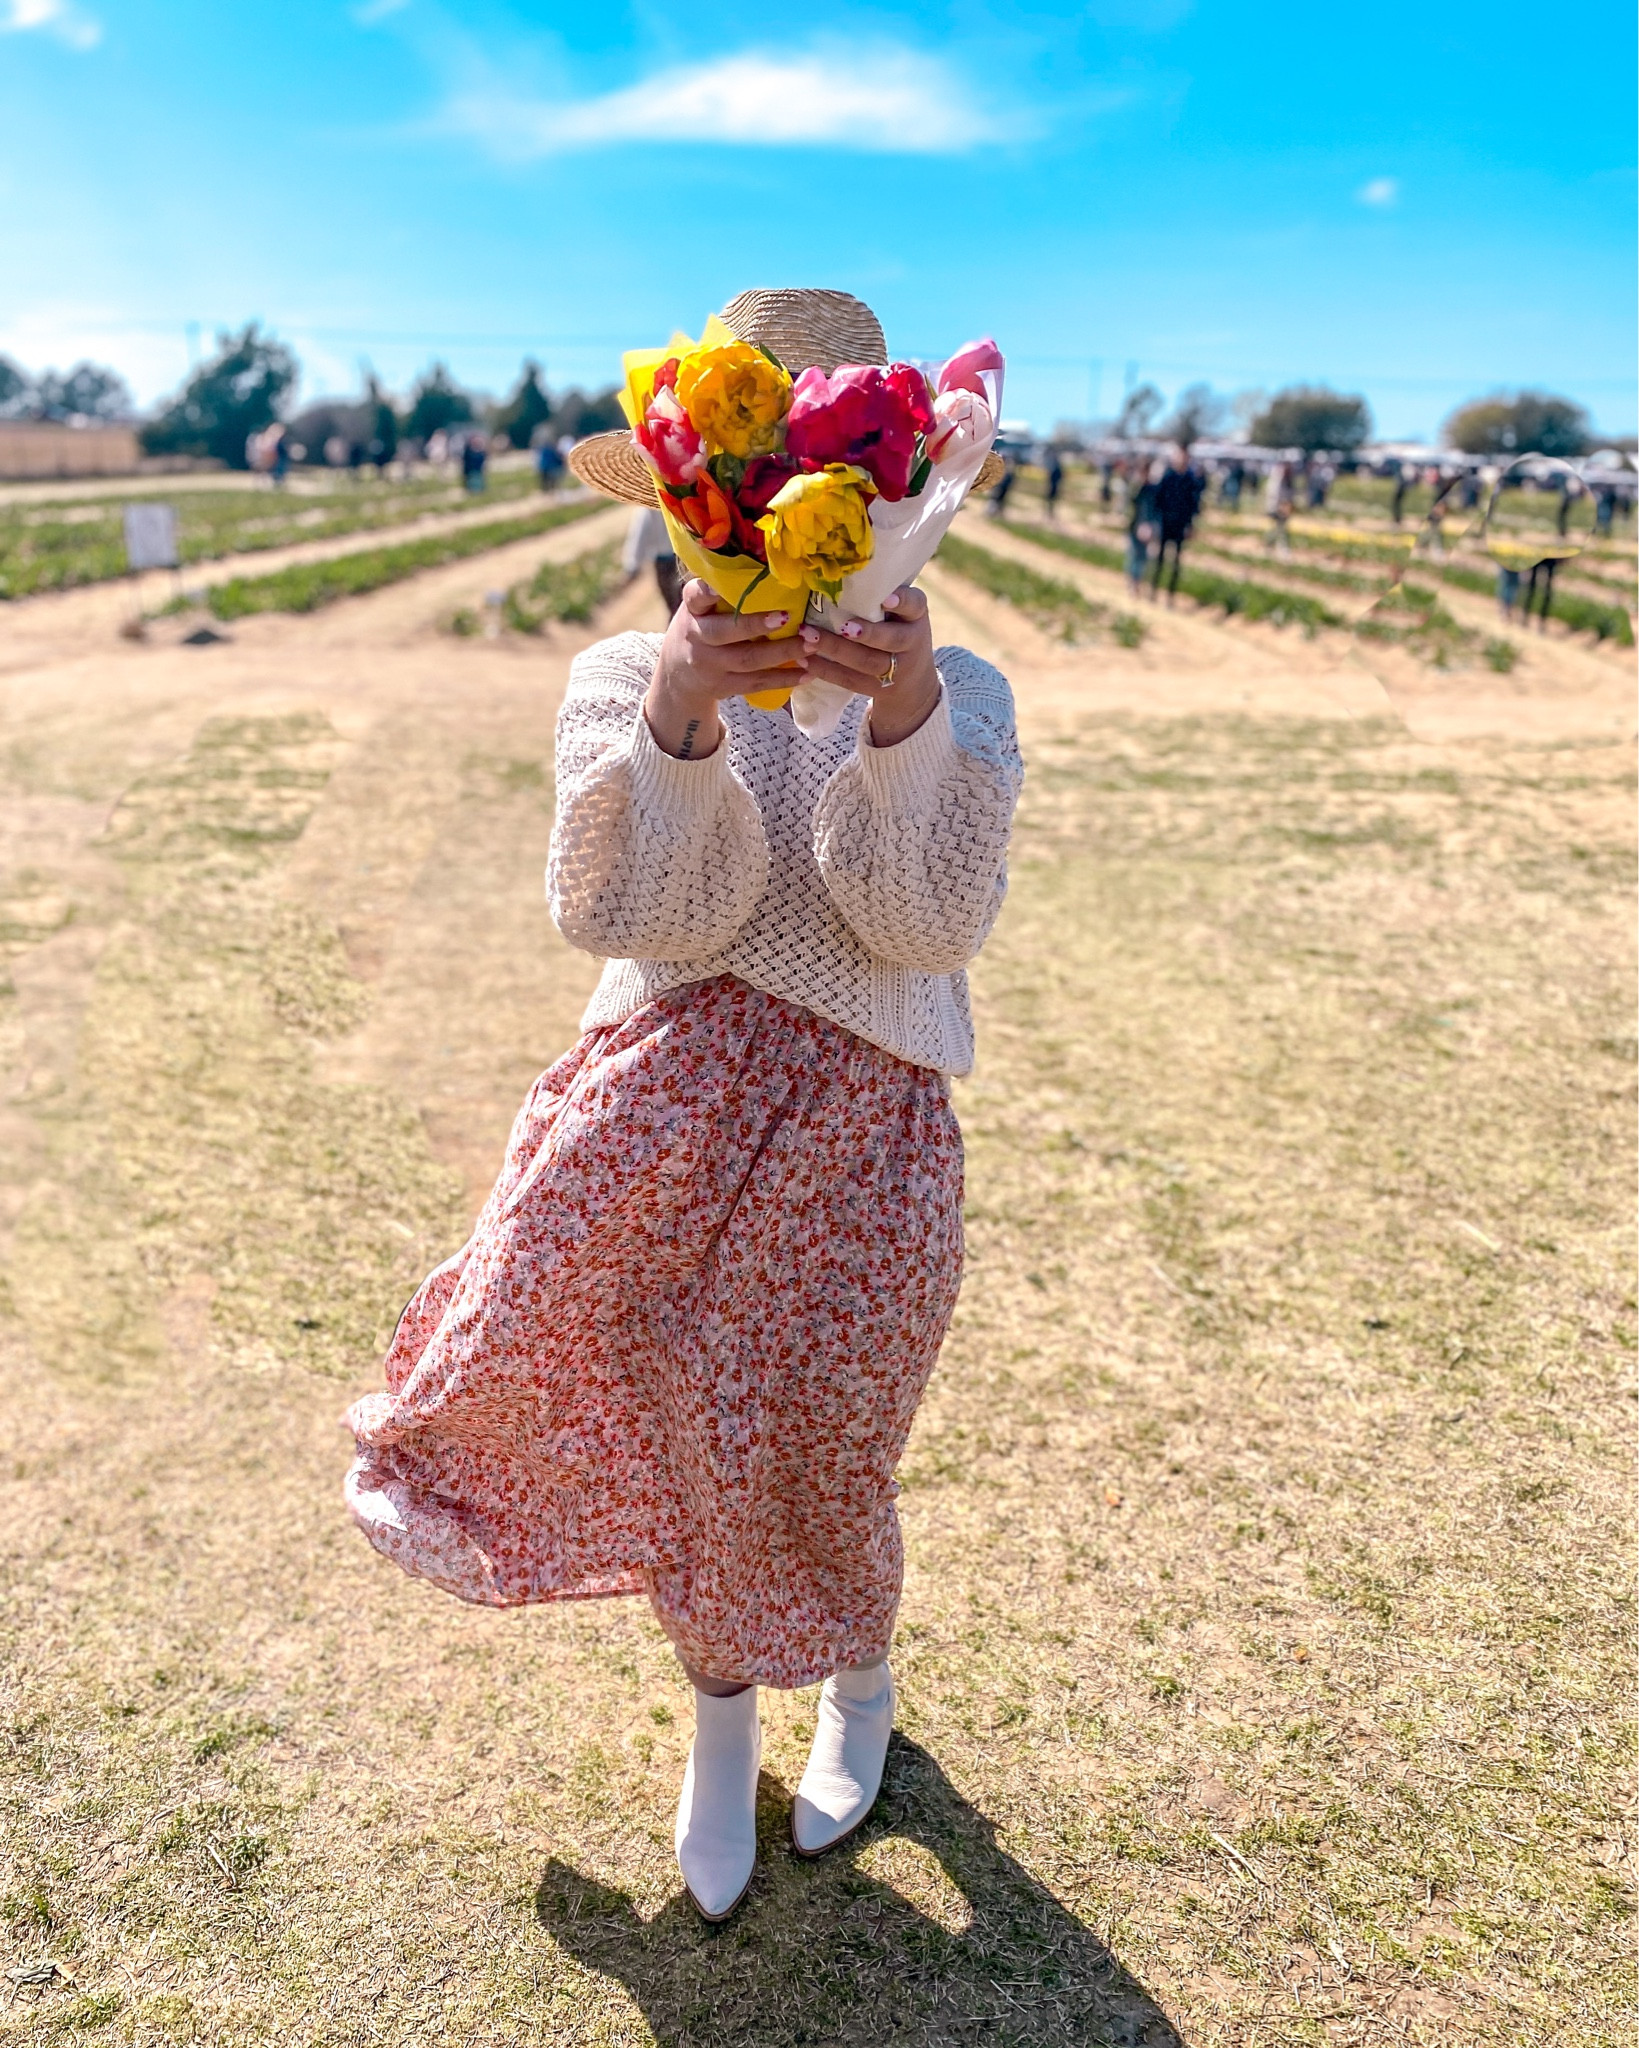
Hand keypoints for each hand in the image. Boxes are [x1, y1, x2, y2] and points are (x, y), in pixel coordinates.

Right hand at [645, 579, 804, 758]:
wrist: (679, 672)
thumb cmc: (703, 626)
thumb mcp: (702, 606)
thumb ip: (724, 590)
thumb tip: (769, 562)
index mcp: (693, 609)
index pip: (696, 596)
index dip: (708, 590)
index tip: (722, 585)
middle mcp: (696, 637)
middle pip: (725, 632)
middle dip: (756, 625)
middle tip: (787, 617)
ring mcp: (709, 665)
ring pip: (747, 660)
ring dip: (782, 652)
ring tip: (810, 645)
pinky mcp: (722, 686)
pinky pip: (756, 683)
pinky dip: (784, 679)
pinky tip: (807, 673)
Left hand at [796, 585, 939, 747]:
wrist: (914, 683)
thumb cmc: (898, 632)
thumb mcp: (903, 614)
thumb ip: (881, 598)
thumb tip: (837, 571)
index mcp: (917, 617)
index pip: (915, 605)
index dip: (902, 602)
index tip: (885, 598)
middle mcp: (911, 643)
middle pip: (891, 640)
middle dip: (866, 633)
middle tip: (842, 626)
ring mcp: (896, 670)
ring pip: (866, 662)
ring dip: (835, 650)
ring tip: (808, 638)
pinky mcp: (877, 689)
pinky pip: (850, 680)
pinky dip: (826, 670)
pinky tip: (805, 660)